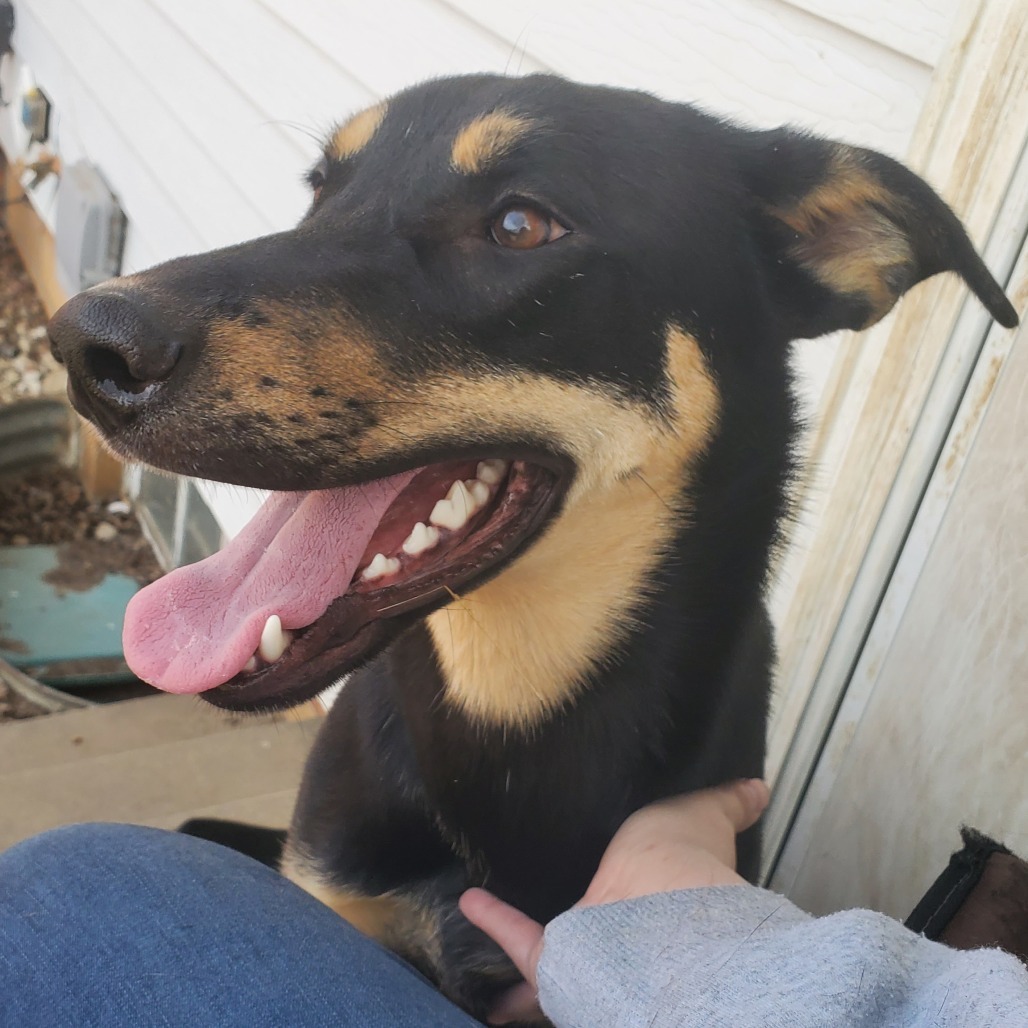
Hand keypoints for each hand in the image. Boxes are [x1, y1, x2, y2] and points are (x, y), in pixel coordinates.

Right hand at [459, 778, 769, 1023]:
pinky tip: (469, 900)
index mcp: (657, 895)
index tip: (618, 876)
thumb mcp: (706, 814)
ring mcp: (589, 948)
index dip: (630, 885)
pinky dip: (494, 923)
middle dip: (583, 932)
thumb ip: (728, 804)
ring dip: (527, 947)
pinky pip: (520, 941)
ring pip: (555, 952)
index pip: (638, 892)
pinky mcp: (555, 957)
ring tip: (499, 929)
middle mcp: (625, 930)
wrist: (663, 905)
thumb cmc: (686, 858)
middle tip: (562, 918)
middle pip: (599, 932)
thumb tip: (758, 789)